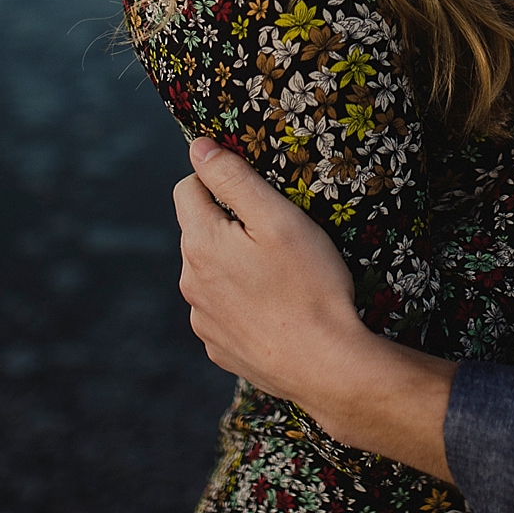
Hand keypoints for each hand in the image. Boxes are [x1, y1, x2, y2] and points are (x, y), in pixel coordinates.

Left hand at [174, 139, 456, 478]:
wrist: (326, 365)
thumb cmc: (309, 286)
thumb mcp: (278, 218)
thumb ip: (233, 178)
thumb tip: (198, 147)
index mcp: (200, 244)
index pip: (187, 189)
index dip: (219, 180)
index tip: (255, 192)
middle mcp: (190, 283)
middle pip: (200, 232)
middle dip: (230, 225)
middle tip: (278, 236)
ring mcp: (203, 320)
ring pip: (211, 274)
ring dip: (236, 267)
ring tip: (282, 278)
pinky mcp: (220, 348)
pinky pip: (224, 311)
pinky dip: (243, 304)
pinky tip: (277, 310)